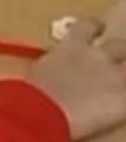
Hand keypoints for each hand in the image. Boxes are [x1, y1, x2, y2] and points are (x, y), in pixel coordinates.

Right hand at [28, 18, 125, 140]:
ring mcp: (114, 78)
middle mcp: (97, 57)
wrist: (36, 116)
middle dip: (117, 53)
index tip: (96, 29)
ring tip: (115, 85)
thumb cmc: (24, 95)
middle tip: (113, 63)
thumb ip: (48, 69)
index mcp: (70, 47)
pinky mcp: (123, 102)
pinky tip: (117, 109)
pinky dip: (122, 103)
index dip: (94, 28)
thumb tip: (47, 73)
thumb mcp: (34, 75)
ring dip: (122, 76)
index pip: (88, 26)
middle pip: (119, 45)